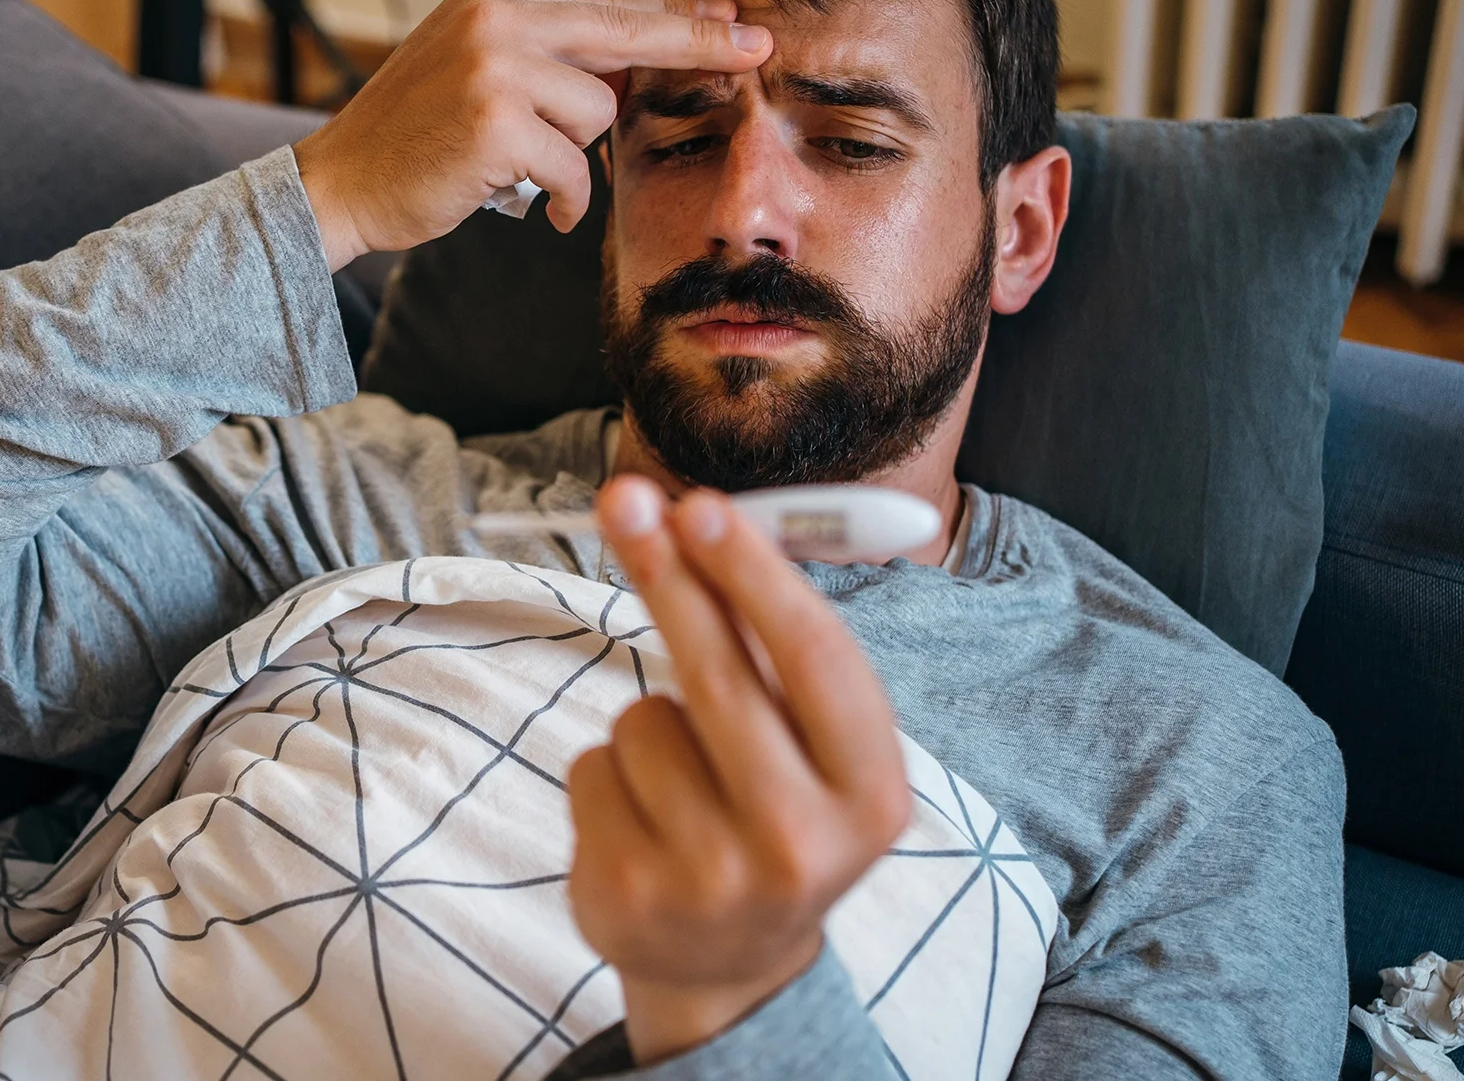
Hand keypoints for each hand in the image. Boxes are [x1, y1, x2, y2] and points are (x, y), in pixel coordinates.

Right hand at [290, 0, 769, 270]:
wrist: (339, 184)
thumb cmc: (416, 138)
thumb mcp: (479, 68)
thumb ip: (549, 54)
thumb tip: (642, 63)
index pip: (606, 2)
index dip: (676, 14)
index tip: (732, 17)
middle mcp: (496, 17)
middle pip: (626, 33)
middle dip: (698, 45)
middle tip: (757, 51)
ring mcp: (495, 67)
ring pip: (598, 113)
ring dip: (573, 156)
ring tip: (523, 168)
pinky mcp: (496, 124)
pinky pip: (571, 167)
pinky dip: (559, 197)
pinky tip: (527, 204)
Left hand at [569, 477, 910, 1064]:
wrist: (728, 964)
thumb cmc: (774, 815)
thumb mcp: (811, 749)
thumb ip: (770, 648)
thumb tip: (697, 517)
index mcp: (872, 795)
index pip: (815, 662)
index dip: (755, 575)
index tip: (704, 505)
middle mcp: (802, 843)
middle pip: (719, 674)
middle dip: (668, 573)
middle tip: (624, 499)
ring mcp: (711, 877)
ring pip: (643, 717)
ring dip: (647, 721)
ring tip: (682, 783)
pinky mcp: (628, 894)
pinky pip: (591, 763)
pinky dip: (605, 771)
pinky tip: (642, 820)